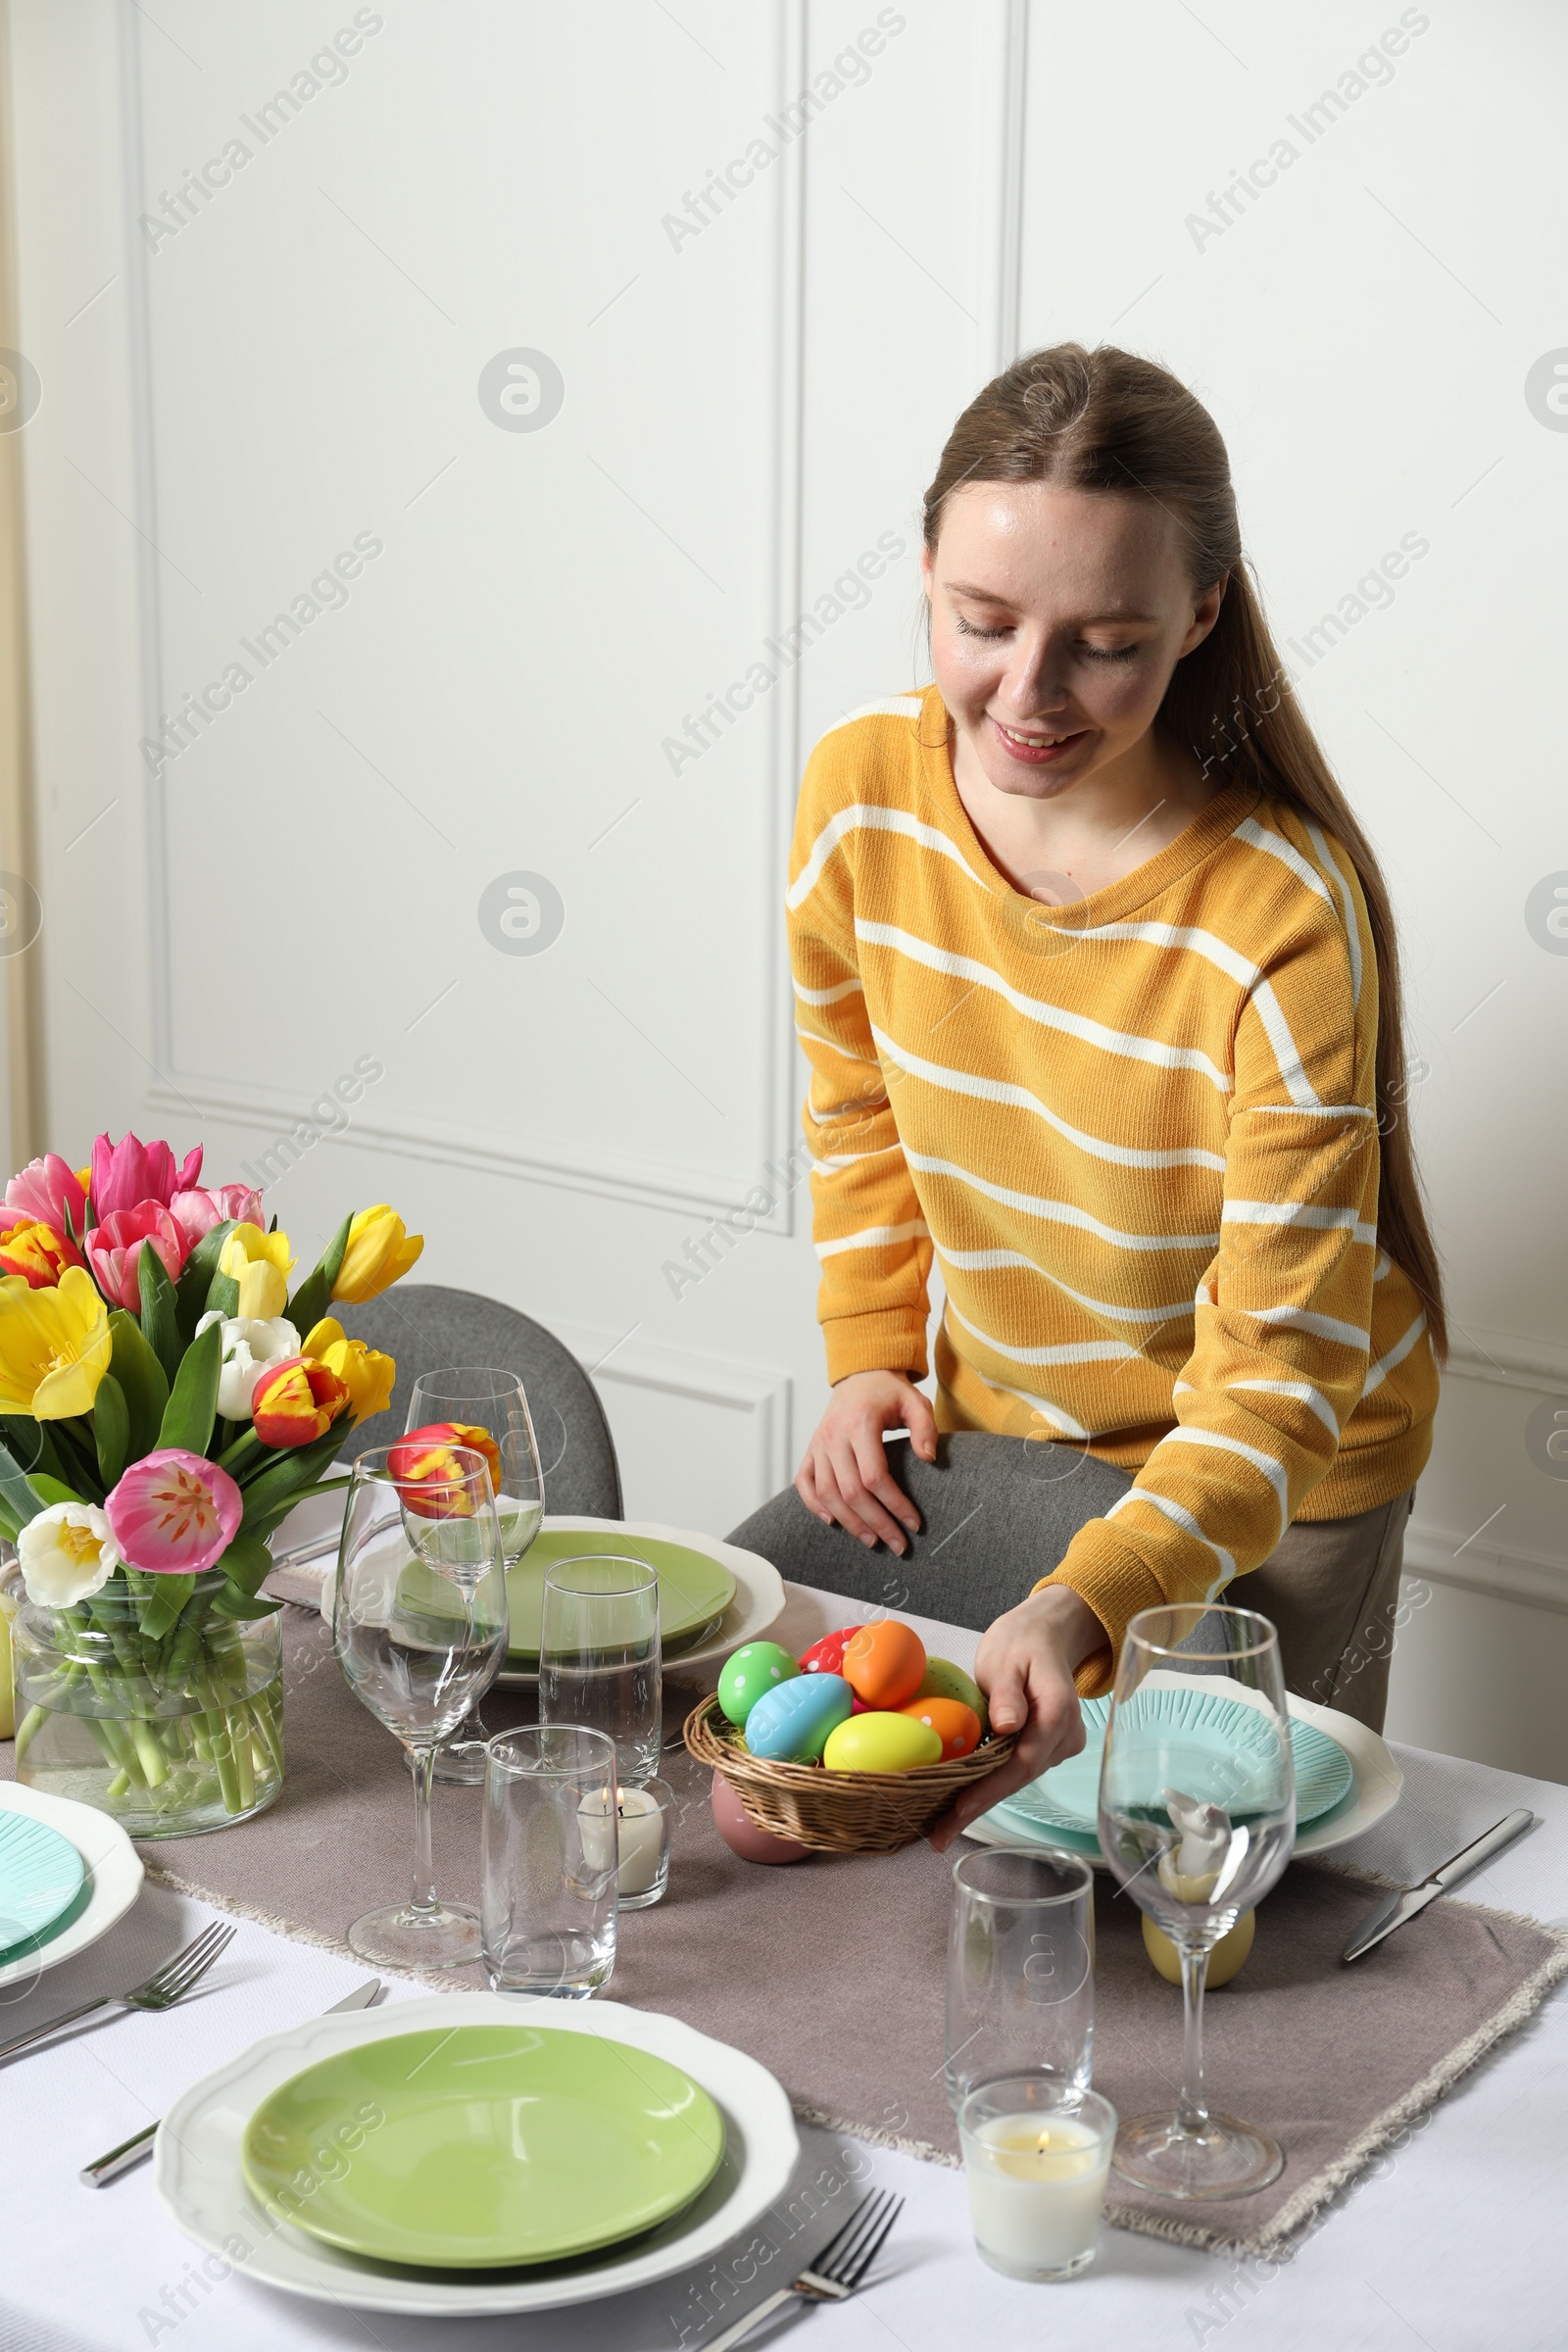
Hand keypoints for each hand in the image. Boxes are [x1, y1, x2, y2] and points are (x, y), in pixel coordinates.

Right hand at [794, 1370, 936, 1554]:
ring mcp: (818, 1444)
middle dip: (876, 1523)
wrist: (861, 1374)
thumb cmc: (890, 1392)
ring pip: (827, 1493)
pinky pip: (804, 1483)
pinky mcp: (811, 1449)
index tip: (914, 1523)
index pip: (875, 1477)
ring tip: (872, 1540)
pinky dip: (814, 1505)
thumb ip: (925, 1428)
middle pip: (850, 1492)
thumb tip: (928, 1458)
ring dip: (849, 1522)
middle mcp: (834, 1436)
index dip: (895, 1504)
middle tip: (898, 1544)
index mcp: (860, 1424)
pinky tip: (833, 1522)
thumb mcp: (916, 1402)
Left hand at [928, 1583, 1108, 1850]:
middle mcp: (1066, 1735)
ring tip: (943, 1825)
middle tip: (939, 1835)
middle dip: (979, 1805)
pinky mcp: (1049, 1748)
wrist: (1045, 1635)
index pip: (1022, 1761)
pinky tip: (962, 1799)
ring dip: (983, 1798)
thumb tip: (1007, 1726)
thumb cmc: (1021, 1643)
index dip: (989, 1788)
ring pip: (1018, 1778)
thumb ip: (1007, 1693)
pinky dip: (991, 1783)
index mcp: (1058, 1711)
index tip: (959, 1809)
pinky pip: (1018, 1769)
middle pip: (1019, 1778)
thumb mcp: (1006, 1658)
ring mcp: (1061, 1744)